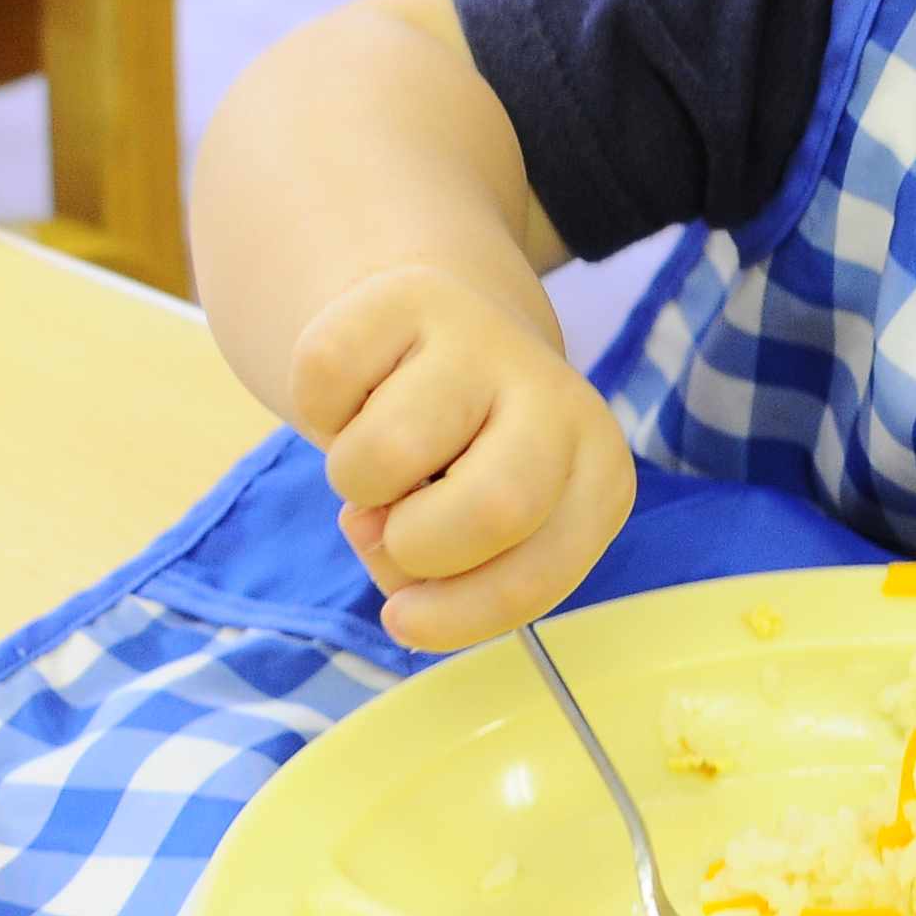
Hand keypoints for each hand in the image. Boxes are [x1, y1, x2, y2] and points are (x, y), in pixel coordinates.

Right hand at [290, 263, 635, 654]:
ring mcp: (486, 340)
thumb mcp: (476, 534)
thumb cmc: (459, 462)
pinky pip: (325, 382)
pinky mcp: (409, 294)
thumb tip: (375, 530)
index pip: (542, 570)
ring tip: (379, 461)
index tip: (406, 621)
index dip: (462, 614)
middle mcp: (558, 399)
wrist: (436, 332)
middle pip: (495, 509)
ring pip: (388, 455)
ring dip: (356, 483)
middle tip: (393, 528)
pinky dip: (321, 413)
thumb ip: (436, 566)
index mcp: (594, 473)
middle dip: (417, 547)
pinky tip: (359, 398)